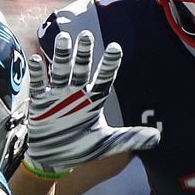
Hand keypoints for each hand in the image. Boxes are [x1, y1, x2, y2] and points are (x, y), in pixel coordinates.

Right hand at [24, 30, 159, 176]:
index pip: (103, 79)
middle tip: (86, 35)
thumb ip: (130, 138)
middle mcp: (76, 93)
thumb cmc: (81, 148)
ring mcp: (57, 97)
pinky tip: (37, 59)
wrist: (54, 159)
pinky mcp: (40, 104)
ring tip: (64, 39)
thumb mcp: (106, 144)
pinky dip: (38, 74)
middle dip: (83, 54)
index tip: (115, 47)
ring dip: (62, 57)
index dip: (109, 64)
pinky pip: (39, 86)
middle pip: (80, 69)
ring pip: (60, 72)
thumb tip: (157, 137)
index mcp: (93, 101)